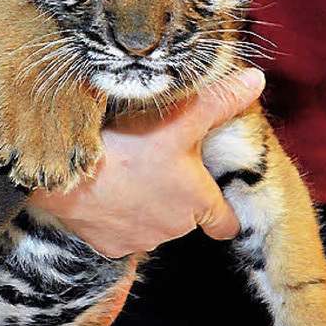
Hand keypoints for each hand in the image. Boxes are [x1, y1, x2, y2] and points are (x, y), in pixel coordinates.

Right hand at [27, 68, 265, 257]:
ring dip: (146, 204)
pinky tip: (106, 192)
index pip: (226, 223)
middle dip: (177, 196)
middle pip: (186, 218)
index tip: (215, 199)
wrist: (69, 174)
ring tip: (129, 174)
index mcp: (198, 202)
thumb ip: (220, 102)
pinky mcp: (110, 246)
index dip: (223, 212)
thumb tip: (256, 80)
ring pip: (152, 224)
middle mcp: (175, 229)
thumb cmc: (130, 147)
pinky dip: (117, 217)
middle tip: (157, 165)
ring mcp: (141, 240)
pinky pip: (120, 233)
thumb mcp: (180, 119)